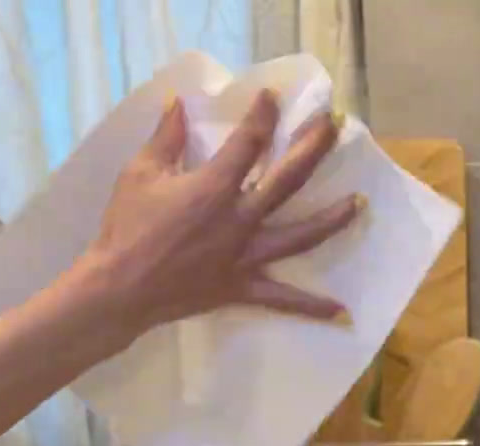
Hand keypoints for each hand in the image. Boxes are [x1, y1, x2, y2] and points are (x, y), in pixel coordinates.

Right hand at [83, 90, 362, 342]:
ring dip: (332, 219)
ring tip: (359, 203)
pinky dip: (313, 307)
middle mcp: (240, 219)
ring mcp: (246, 256)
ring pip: (300, 236)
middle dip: (314, 149)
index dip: (264, 116)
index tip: (274, 98)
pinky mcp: (242, 287)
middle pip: (289, 179)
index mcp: (215, 187)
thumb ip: (166, 138)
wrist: (120, 288)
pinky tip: (342, 312)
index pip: (249, 142)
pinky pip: (284, 299)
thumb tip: (178, 105)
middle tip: (337, 128)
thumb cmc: (126, 228)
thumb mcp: (140, 173)